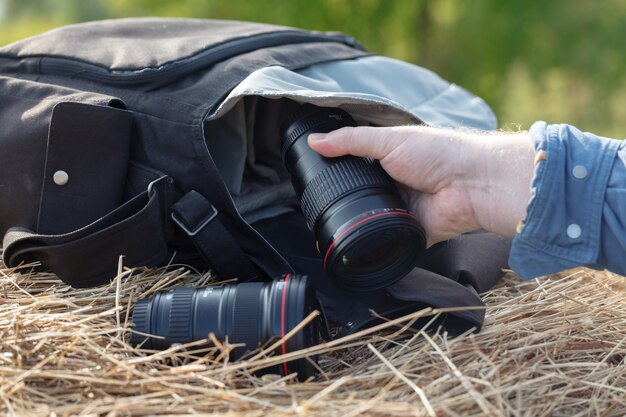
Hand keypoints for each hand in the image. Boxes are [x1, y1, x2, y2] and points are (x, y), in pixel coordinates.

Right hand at [308, 125, 533, 245]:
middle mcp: (395, 187)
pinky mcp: (411, 234)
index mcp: (389, 162)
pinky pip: (390, 245)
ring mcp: (403, 212)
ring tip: (329, 230)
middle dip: (345, 203)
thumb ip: (351, 141)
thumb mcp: (389, 140)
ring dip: (359, 225)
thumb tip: (314, 141)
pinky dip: (377, 247)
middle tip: (316, 209)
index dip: (337, 173)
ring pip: (372, 223)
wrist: (471, 183)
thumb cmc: (438, 153)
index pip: (356, 169)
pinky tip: (356, 248)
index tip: (312, 181)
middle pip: (361, 197)